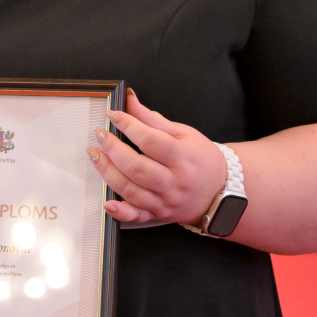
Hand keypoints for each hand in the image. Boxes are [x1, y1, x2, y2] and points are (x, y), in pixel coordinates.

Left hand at [89, 90, 228, 226]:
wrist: (221, 191)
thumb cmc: (201, 158)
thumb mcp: (184, 134)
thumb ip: (152, 119)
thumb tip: (129, 101)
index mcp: (184, 157)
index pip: (151, 141)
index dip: (129, 126)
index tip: (112, 115)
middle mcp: (174, 181)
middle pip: (138, 167)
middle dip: (113, 150)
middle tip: (100, 135)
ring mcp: (165, 200)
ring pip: (132, 190)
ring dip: (108, 172)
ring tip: (95, 154)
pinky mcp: (158, 213)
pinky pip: (137, 216)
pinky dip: (121, 212)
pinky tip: (108, 202)